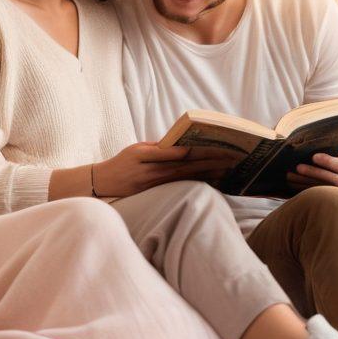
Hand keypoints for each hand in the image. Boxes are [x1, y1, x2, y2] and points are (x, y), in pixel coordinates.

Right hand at [93, 142, 237, 196]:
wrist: (104, 183)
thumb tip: (183, 146)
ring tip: (228, 171)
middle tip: (233, 160)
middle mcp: (158, 173)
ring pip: (188, 178)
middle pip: (191, 167)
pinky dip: (196, 184)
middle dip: (213, 163)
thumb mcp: (138, 149)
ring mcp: (158, 185)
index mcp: (153, 158)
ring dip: (209, 174)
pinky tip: (210, 182)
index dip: (204, 152)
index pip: (184, 155)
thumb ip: (160, 148)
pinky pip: (181, 187)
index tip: (221, 148)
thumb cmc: (122, 162)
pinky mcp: (158, 192)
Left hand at [286, 145, 337, 205]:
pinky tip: (293, 186)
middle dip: (316, 173)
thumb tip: (326, 142)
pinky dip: (305, 192)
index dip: (330, 162)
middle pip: (336, 182)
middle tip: (298, 167)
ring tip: (290, 176)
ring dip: (306, 183)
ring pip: (327, 193)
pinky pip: (320, 201)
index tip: (314, 156)